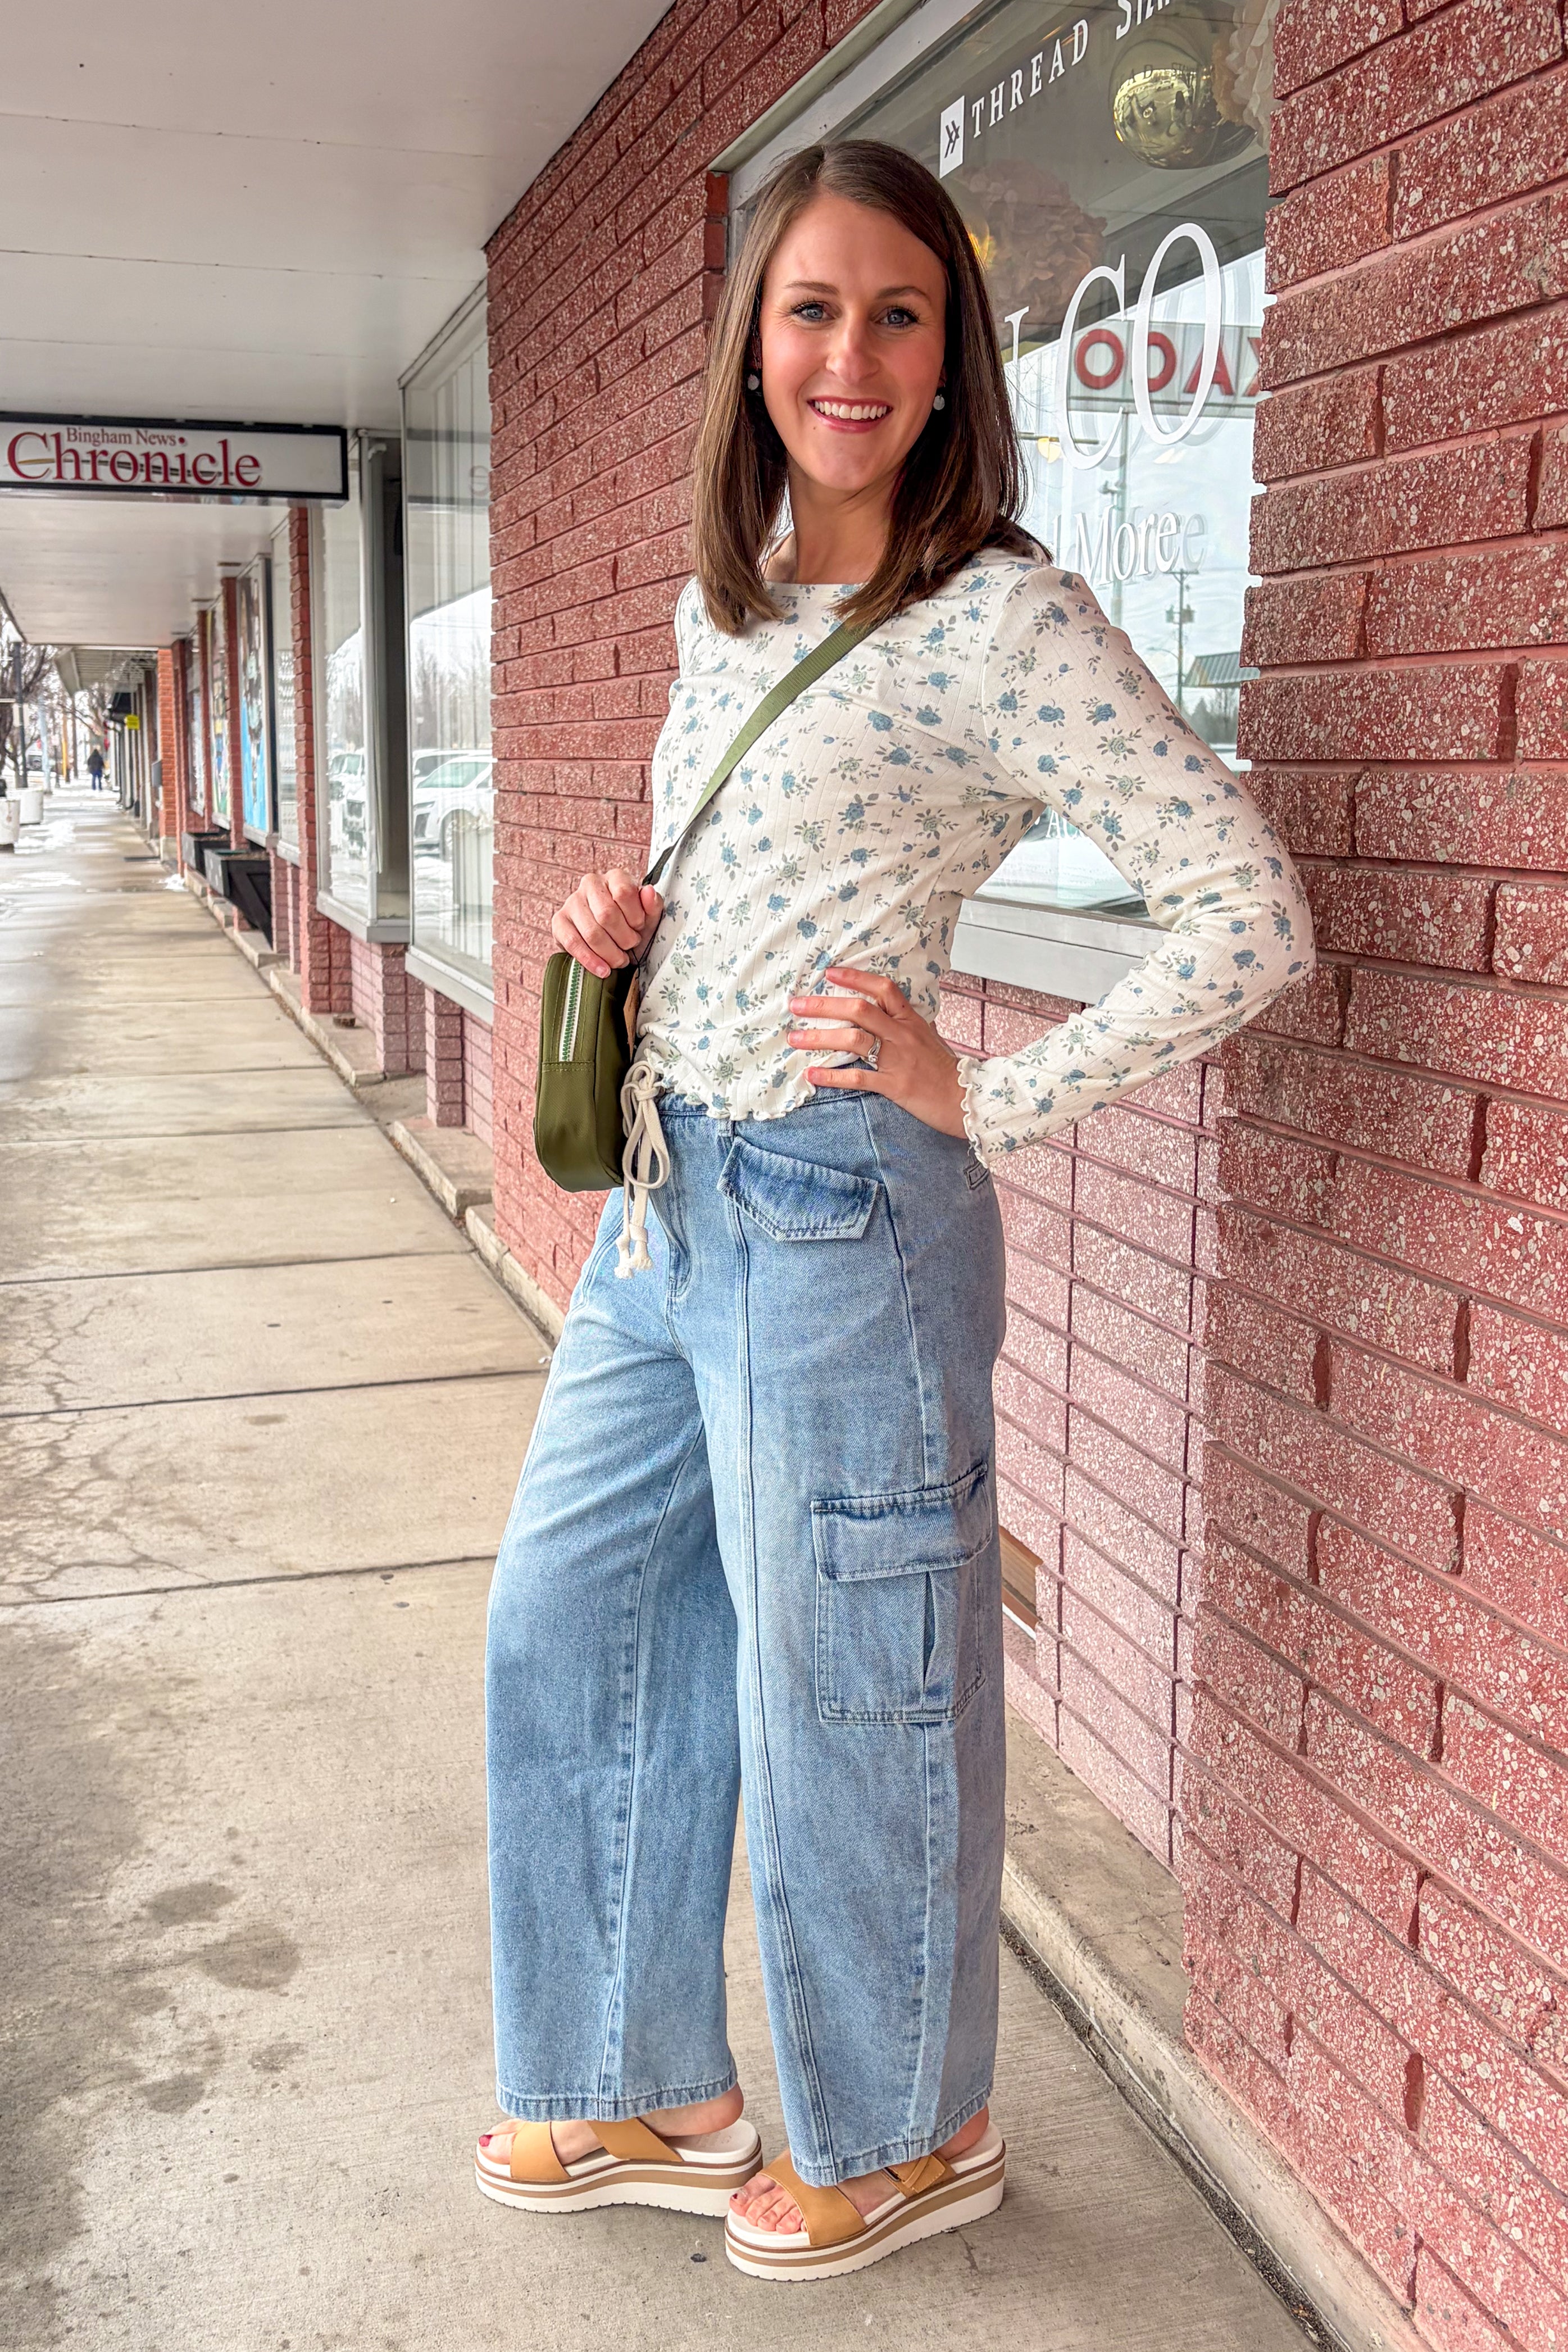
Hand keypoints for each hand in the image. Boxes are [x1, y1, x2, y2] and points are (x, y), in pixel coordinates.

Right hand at [552, 869, 663, 978]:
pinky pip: (573, 942)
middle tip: (630, 947)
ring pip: (591, 932)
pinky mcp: (559, 921)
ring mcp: (572, 901)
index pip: (624, 892)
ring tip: (619, 960)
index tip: (639, 928)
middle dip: (623, 938)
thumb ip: (653, 905)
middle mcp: (591, 883)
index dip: (635, 917)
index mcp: (614, 877)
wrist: (612, 942)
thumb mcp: (649, 917)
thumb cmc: (631, 926)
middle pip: (606, 914)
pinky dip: (590, 960)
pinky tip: (602, 970)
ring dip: (609, 953)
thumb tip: (648, 892)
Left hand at [788, 967, 966, 1138]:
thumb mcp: (928, 1037)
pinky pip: (858, 1077)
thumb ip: (905, 1023)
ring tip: (795, 1039)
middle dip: (823, 1006)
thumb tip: (887, 1011)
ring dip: (819, 1039)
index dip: (855, 977)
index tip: (829, 973)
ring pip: (853, 1040)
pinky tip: (812, 1074)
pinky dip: (832, 1076)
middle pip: (859, 1010)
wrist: (966, 1098)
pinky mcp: (894, 1085)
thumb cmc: (945, 1069)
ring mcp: (898, 1059)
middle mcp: (902, 1034)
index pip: (882, 988)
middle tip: (796, 1005)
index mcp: (911, 1020)